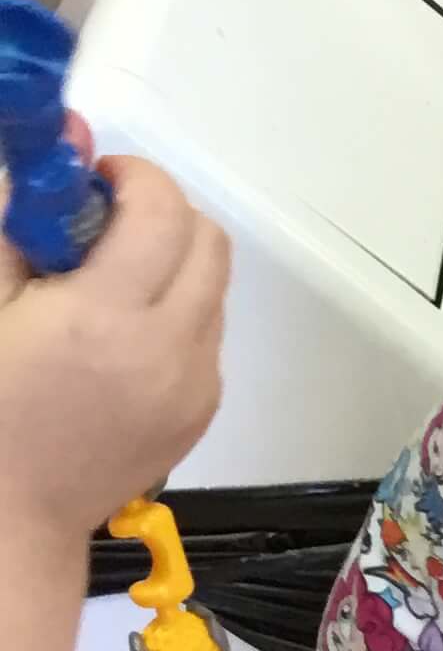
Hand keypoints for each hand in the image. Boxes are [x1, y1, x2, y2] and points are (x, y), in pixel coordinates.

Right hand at [0, 153, 227, 540]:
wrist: (12, 513)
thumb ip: (22, 221)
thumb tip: (74, 138)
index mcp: (106, 317)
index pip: (163, 211)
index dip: (135, 176)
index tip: (96, 181)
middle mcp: (169, 348)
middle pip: (209, 241)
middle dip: (163, 214)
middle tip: (104, 225)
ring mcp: (195, 384)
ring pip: (214, 288)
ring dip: (173, 263)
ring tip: (107, 285)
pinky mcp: (202, 411)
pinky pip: (207, 336)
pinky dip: (177, 313)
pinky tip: (120, 338)